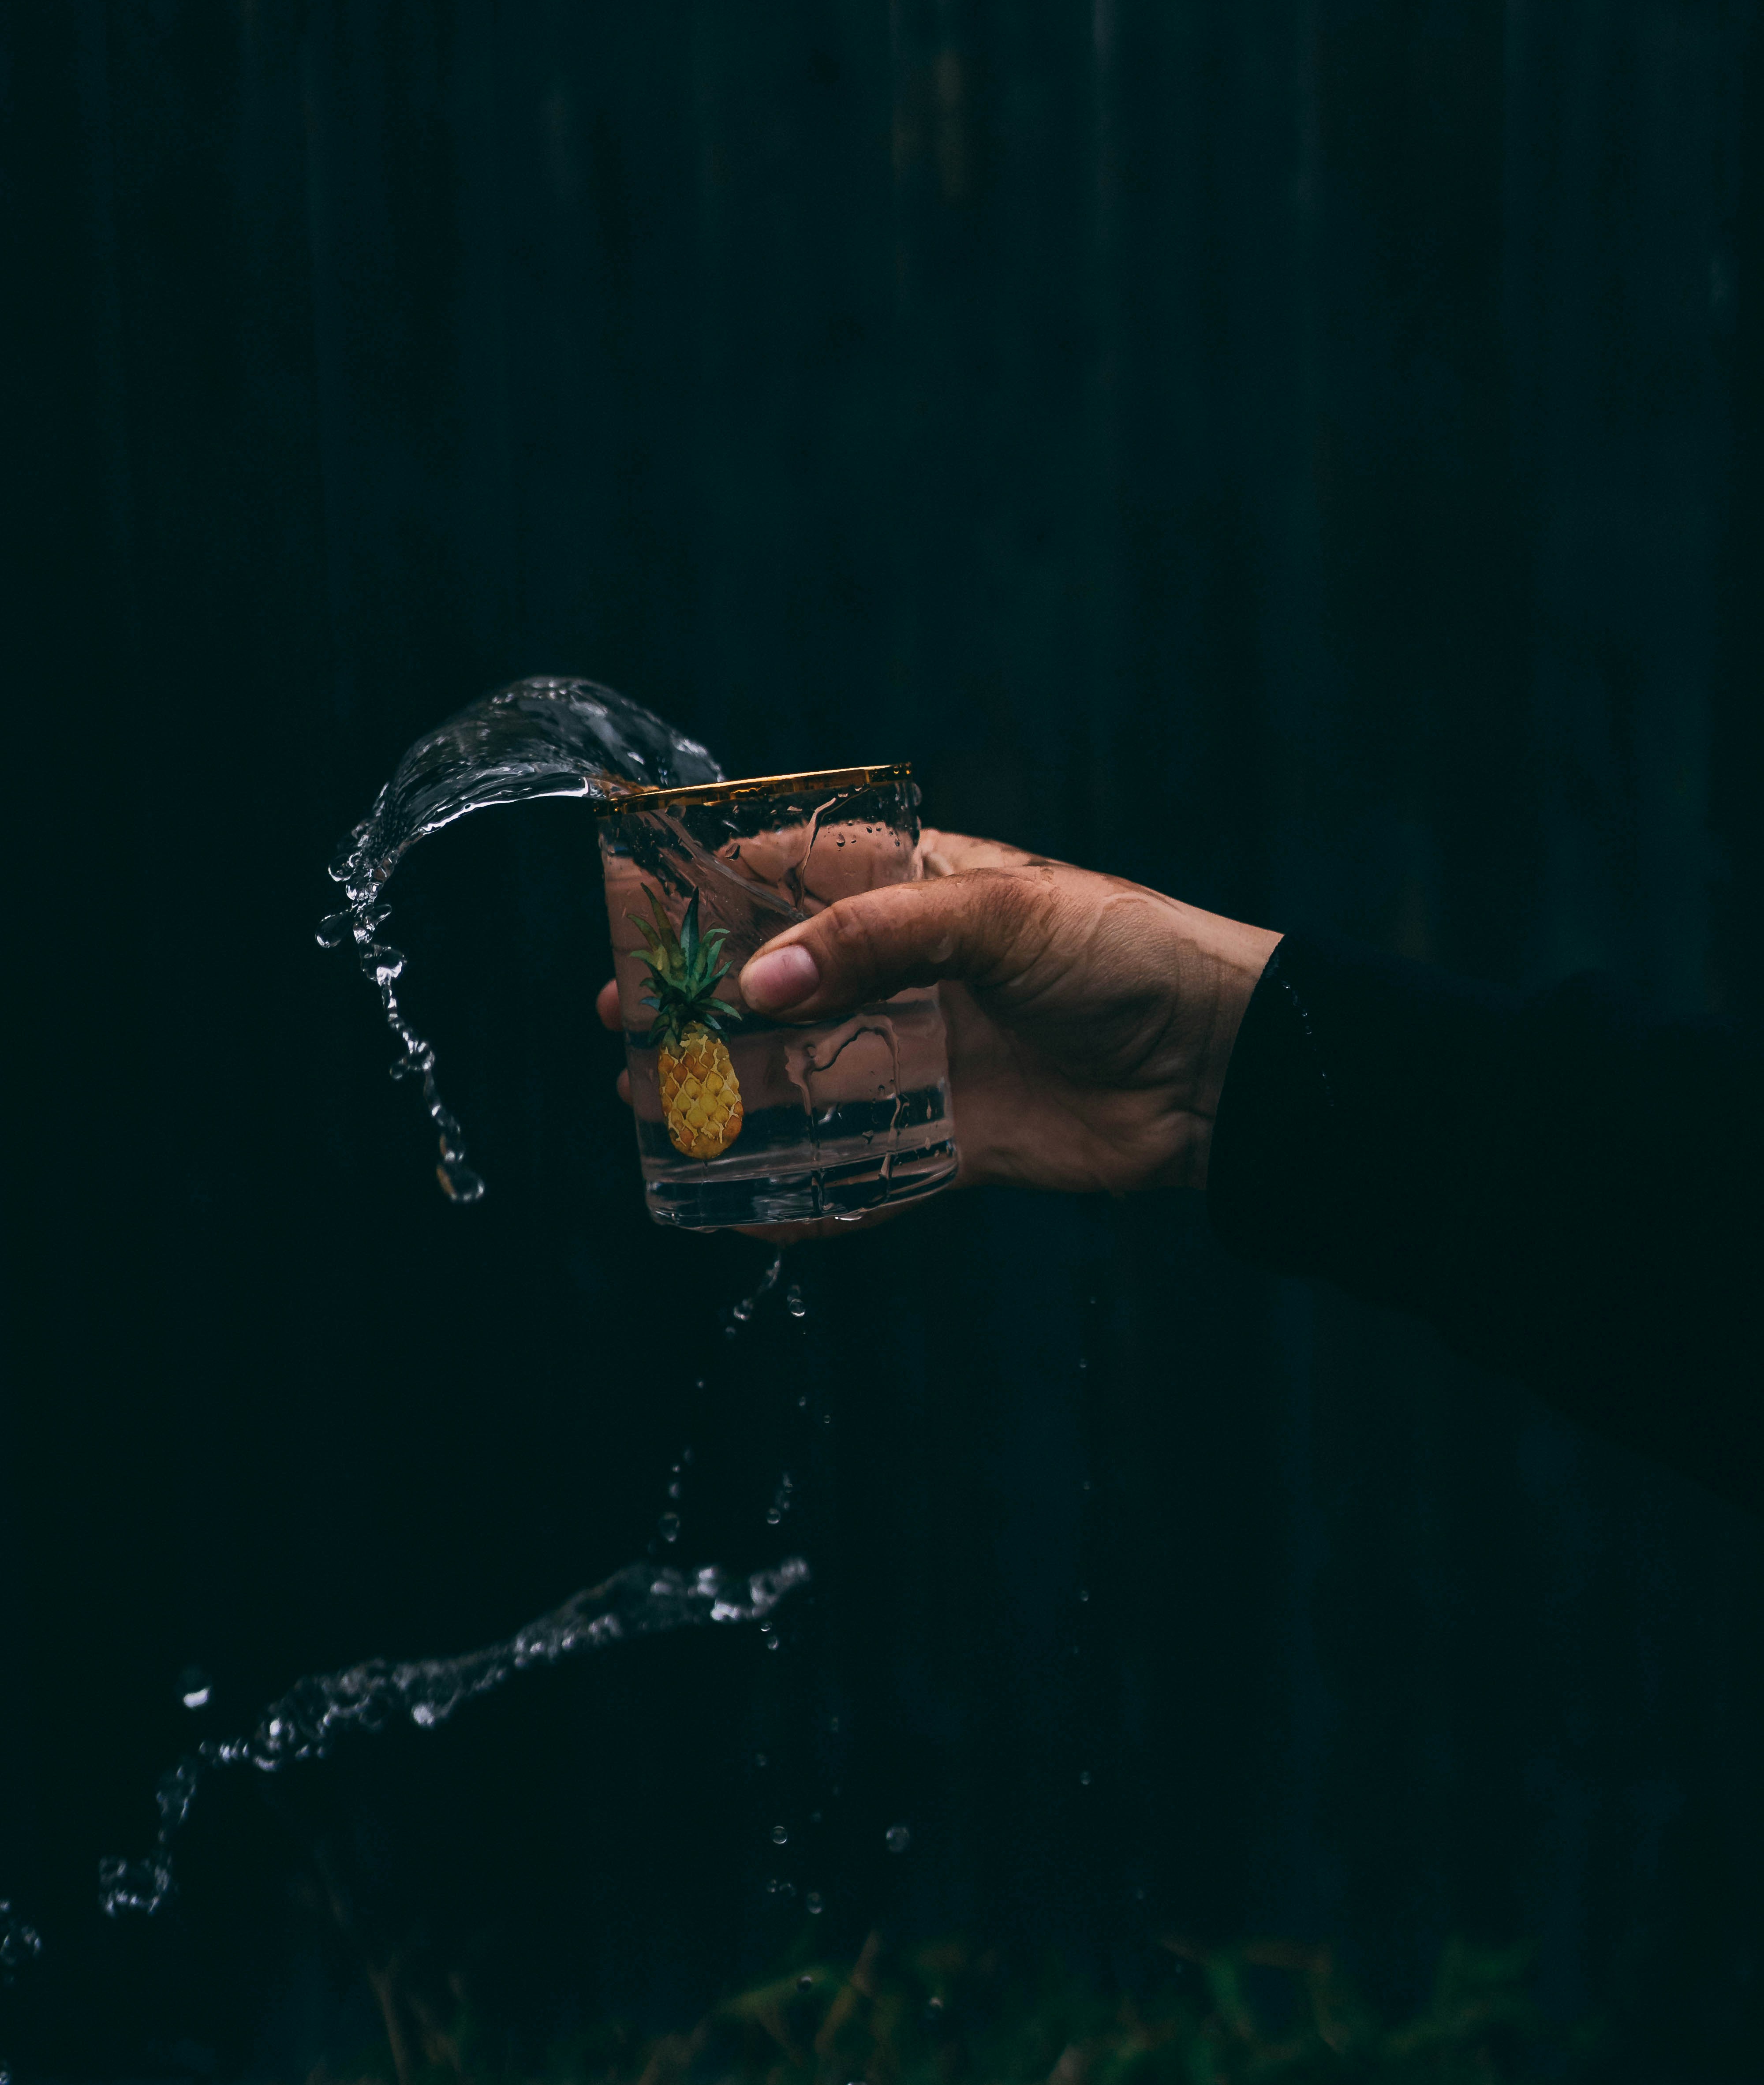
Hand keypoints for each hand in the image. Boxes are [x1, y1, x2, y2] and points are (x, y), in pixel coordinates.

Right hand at [595, 830, 1278, 1208]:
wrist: (1221, 1066)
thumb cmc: (1125, 955)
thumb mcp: (1001, 916)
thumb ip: (878, 939)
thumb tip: (761, 982)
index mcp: (918, 890)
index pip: (793, 876)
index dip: (711, 894)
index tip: (634, 921)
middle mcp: (910, 973)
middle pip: (780, 988)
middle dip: (697, 1008)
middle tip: (621, 1030)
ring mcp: (927, 1057)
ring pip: (804, 1079)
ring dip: (729, 1097)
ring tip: (648, 1109)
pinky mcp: (953, 1140)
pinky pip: (861, 1168)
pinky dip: (802, 1192)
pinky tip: (738, 1208)